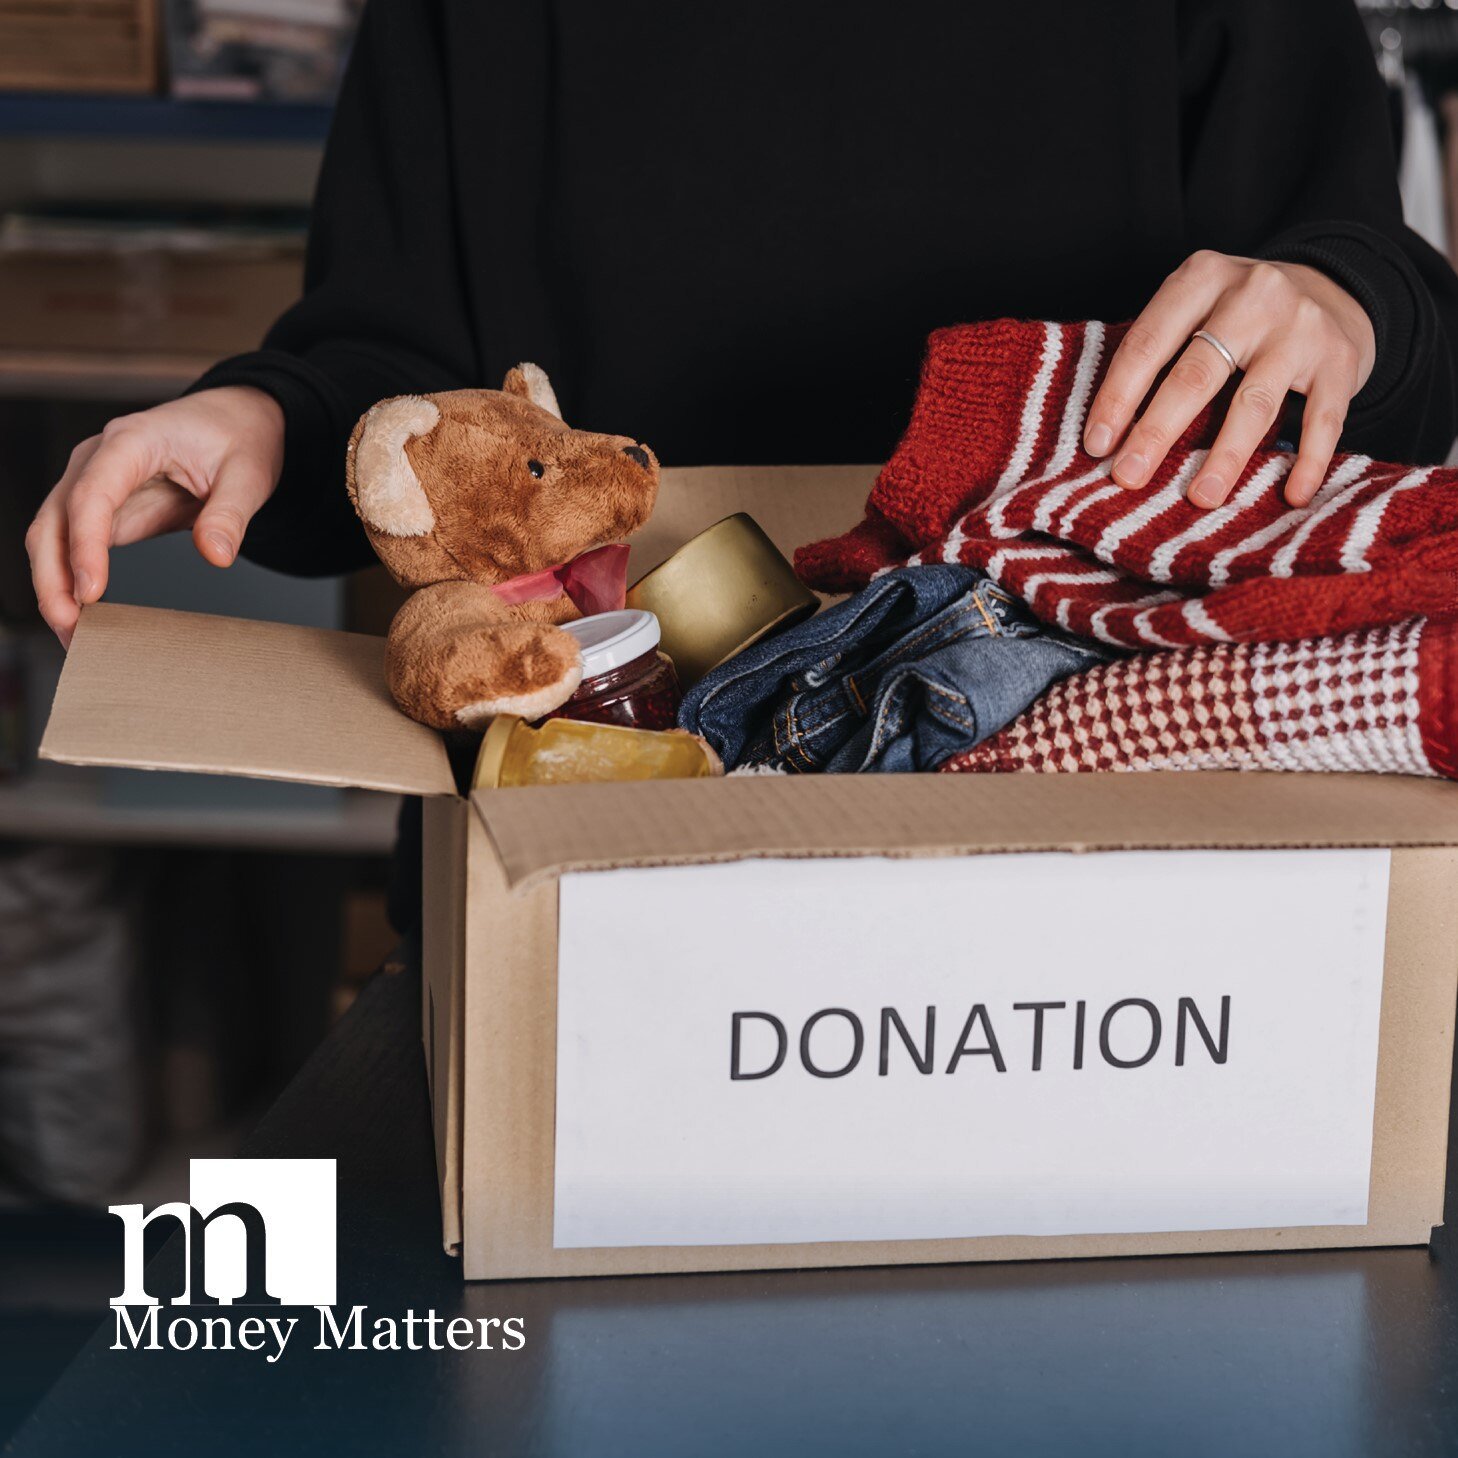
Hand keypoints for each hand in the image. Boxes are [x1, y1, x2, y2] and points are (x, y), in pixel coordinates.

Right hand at [26, 386, 284, 647]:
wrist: (236, 420)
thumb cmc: (238, 438)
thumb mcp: (249, 473)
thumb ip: (231, 514)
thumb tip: (216, 556)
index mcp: (132, 441)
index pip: (92, 495)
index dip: (86, 546)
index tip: (91, 593)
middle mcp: (99, 459)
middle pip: (55, 519)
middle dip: (54, 577)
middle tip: (71, 629)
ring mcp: (94, 482)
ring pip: (52, 535)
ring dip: (55, 586)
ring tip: (73, 636)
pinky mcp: (103, 507)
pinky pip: (74, 544)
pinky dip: (72, 580)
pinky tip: (83, 616)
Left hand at [1082, 252, 1375, 510]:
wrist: (1331, 288)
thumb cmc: (1236, 316)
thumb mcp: (1195, 309)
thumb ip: (1158, 354)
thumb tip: (1108, 437)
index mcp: (1202, 278)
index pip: (1148, 343)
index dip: (1118, 398)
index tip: (1096, 446)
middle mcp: (1254, 294)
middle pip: (1196, 374)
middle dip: (1157, 432)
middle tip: (1128, 477)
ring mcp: (1301, 326)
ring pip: (1255, 402)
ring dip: (1226, 457)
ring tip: (1201, 498)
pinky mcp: (1340, 359)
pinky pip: (1322, 419)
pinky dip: (1307, 461)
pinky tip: (1291, 495)